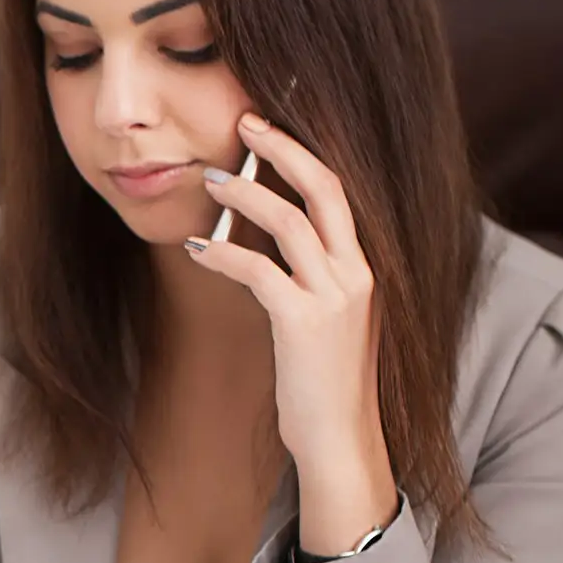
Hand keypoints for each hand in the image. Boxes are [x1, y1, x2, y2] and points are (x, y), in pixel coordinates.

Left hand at [187, 111, 396, 551]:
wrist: (341, 441)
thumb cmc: (325, 386)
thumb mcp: (327, 323)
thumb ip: (311, 282)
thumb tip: (266, 249)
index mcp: (366, 269)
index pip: (341, 193)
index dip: (306, 153)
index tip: (270, 128)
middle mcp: (358, 274)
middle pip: (326, 188)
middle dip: (282, 148)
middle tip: (243, 121)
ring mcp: (335, 297)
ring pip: (291, 222)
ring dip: (245, 195)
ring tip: (208, 179)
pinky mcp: (304, 323)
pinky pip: (258, 271)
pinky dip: (223, 254)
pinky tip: (196, 248)